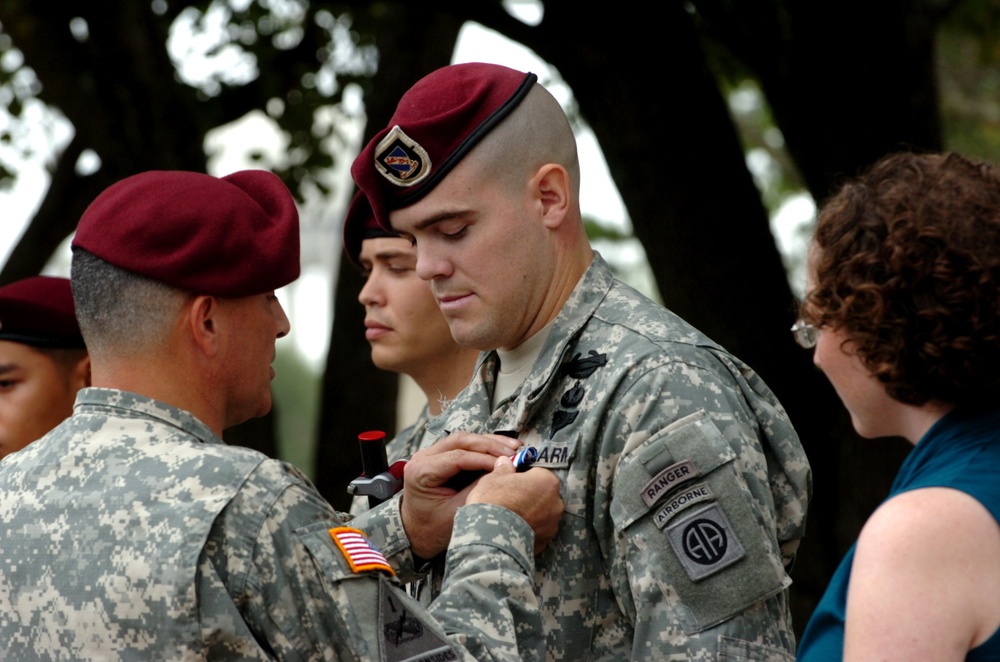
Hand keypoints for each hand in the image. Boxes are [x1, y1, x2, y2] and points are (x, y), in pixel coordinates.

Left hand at [401, 431, 520, 558]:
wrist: (415, 535)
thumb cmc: (433, 529)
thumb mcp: (456, 512)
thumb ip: (476, 489)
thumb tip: (500, 470)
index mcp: (421, 471)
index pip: (458, 456)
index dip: (485, 458)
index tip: (506, 464)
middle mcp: (422, 457)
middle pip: (461, 440)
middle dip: (489, 444)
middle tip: (513, 452)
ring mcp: (430, 454)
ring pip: (464, 439)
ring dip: (489, 442)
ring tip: (513, 447)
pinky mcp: (440, 457)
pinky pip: (463, 446)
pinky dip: (483, 447)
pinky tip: (501, 449)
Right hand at [468, 455, 563, 553]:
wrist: (489, 537)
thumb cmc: (493, 501)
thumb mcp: (493, 478)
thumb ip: (504, 469)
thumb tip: (506, 462)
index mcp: (547, 482)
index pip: (539, 473)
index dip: (524, 476)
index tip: (512, 481)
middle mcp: (556, 503)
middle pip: (544, 494)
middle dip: (531, 496)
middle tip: (511, 499)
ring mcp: (552, 525)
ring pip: (543, 514)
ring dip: (532, 514)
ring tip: (512, 517)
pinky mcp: (545, 543)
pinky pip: (538, 531)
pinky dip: (529, 530)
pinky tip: (514, 530)